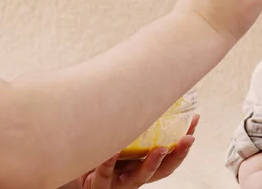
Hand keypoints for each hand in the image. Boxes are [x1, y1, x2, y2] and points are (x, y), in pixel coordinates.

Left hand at [67, 114, 198, 188]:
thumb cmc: (92, 150)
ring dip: (152, 164)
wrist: (67, 168)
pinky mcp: (98, 185)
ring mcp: (117, 182)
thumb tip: (142, 82)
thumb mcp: (113, 134)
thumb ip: (128, 118)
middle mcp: (133, 175)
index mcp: (140, 163)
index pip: (170, 154)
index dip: (184, 140)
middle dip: (178, 154)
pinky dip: (109, 161)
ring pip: (139, 178)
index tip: (195, 121)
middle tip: (188, 139)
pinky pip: (104, 174)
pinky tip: (113, 148)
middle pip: (163, 170)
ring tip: (160, 149)